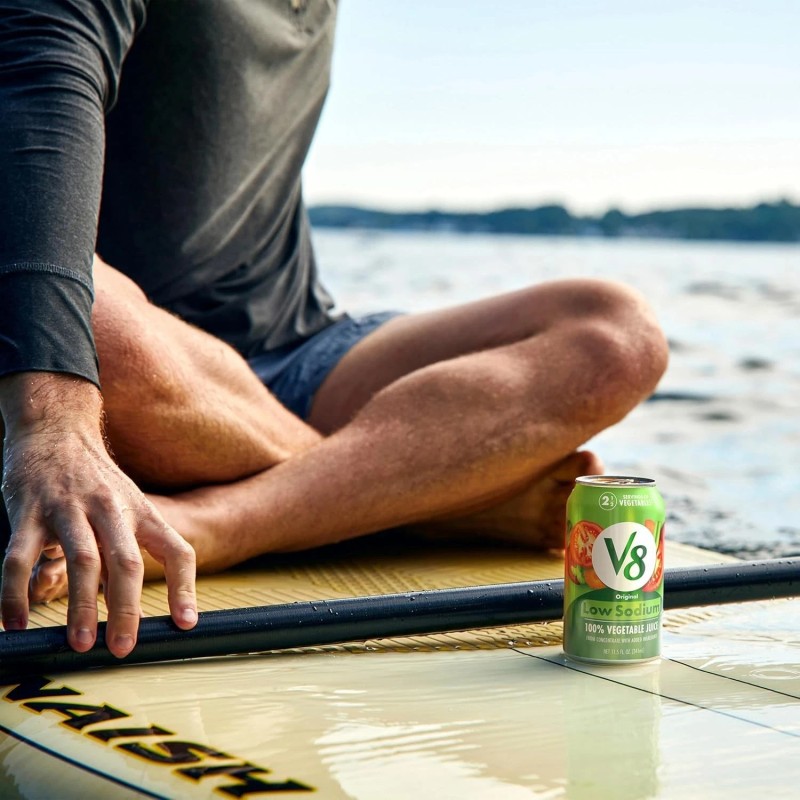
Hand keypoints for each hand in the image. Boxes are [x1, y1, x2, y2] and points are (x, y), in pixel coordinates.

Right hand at [0, 372, 196, 656]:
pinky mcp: (28, 510)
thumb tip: (139, 606)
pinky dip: (15, 594)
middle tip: (122, 648)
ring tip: (81, 642)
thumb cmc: (96, 480)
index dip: (184, 587)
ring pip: (81, 561)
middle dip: (126, 609)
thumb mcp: (129, 505)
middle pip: (126, 562)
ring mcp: (68, 509)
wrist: (55, 428)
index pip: (175, 550)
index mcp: (141, 511)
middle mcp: (110, 509)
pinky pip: (19, 558)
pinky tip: (16, 623)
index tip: (185, 623)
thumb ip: (135, 548)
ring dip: (81, 606)